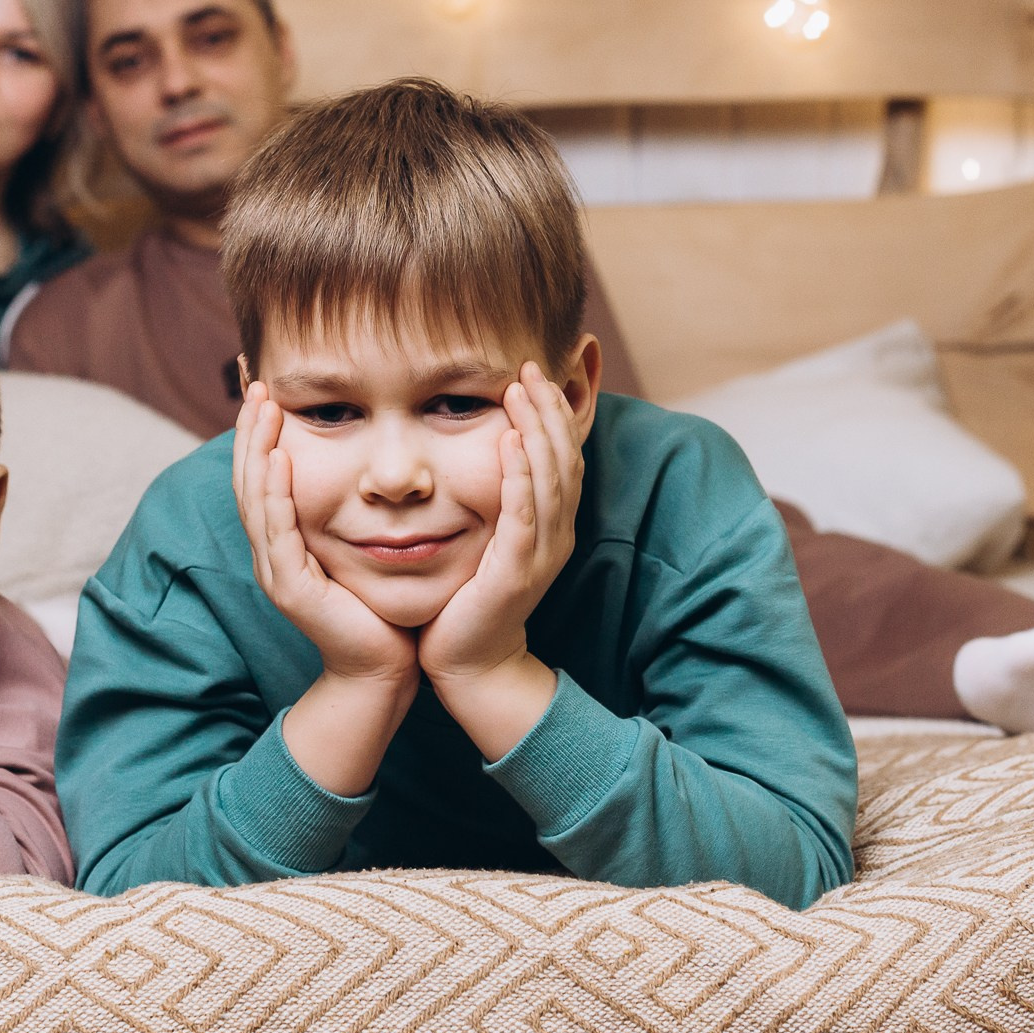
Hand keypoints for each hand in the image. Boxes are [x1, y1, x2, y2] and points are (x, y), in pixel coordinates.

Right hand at [235, 382, 418, 796]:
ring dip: (256, 447)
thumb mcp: (368, 544)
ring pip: (255, 497)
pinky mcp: (290, 587)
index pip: (266, 471)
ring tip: (262, 404)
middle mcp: (273, 549)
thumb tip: (382, 460)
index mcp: (288, 538)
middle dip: (251, 425)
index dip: (262, 427)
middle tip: (256, 377)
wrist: (384, 671)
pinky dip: (275, 492)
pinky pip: (276, 531)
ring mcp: (276, 568)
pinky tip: (279, 458)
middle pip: (249, 475)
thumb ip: (361, 507)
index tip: (267, 380)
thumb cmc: (383, 608)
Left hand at [420, 363, 585, 756]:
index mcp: (552, 526)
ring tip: (521, 389)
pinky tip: (510, 442)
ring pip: (551, 478)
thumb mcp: (488, 540)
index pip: (563, 457)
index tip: (534, 373)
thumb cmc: (469, 600)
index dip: (554, 414)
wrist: (470, 665)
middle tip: (530, 367)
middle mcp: (556, 535)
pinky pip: (524, 514)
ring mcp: (541, 553)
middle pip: (564, 459)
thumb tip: (487, 449)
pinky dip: (521, 475)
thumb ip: (495, 500)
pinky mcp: (516, 571)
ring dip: (537, 429)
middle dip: (549, 409)